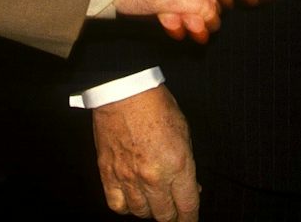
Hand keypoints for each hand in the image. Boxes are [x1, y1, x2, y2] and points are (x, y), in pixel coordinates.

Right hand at [92, 87, 199, 219]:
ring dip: (150, 210)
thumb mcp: (184, 134)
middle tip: (173, 210)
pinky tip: (132, 199)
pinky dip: (126, 207)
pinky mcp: (108, 174)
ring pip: (141, 213)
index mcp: (177, 165)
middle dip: (172, 215)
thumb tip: (192, 188)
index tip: (190, 220)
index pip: (187, 206)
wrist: (124, 92)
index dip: (190, 218)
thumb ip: (187, 166)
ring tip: (153, 202)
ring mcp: (128, 177)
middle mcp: (153, 177)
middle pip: (165, 215)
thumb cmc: (156, 106)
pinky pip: (117, 205)